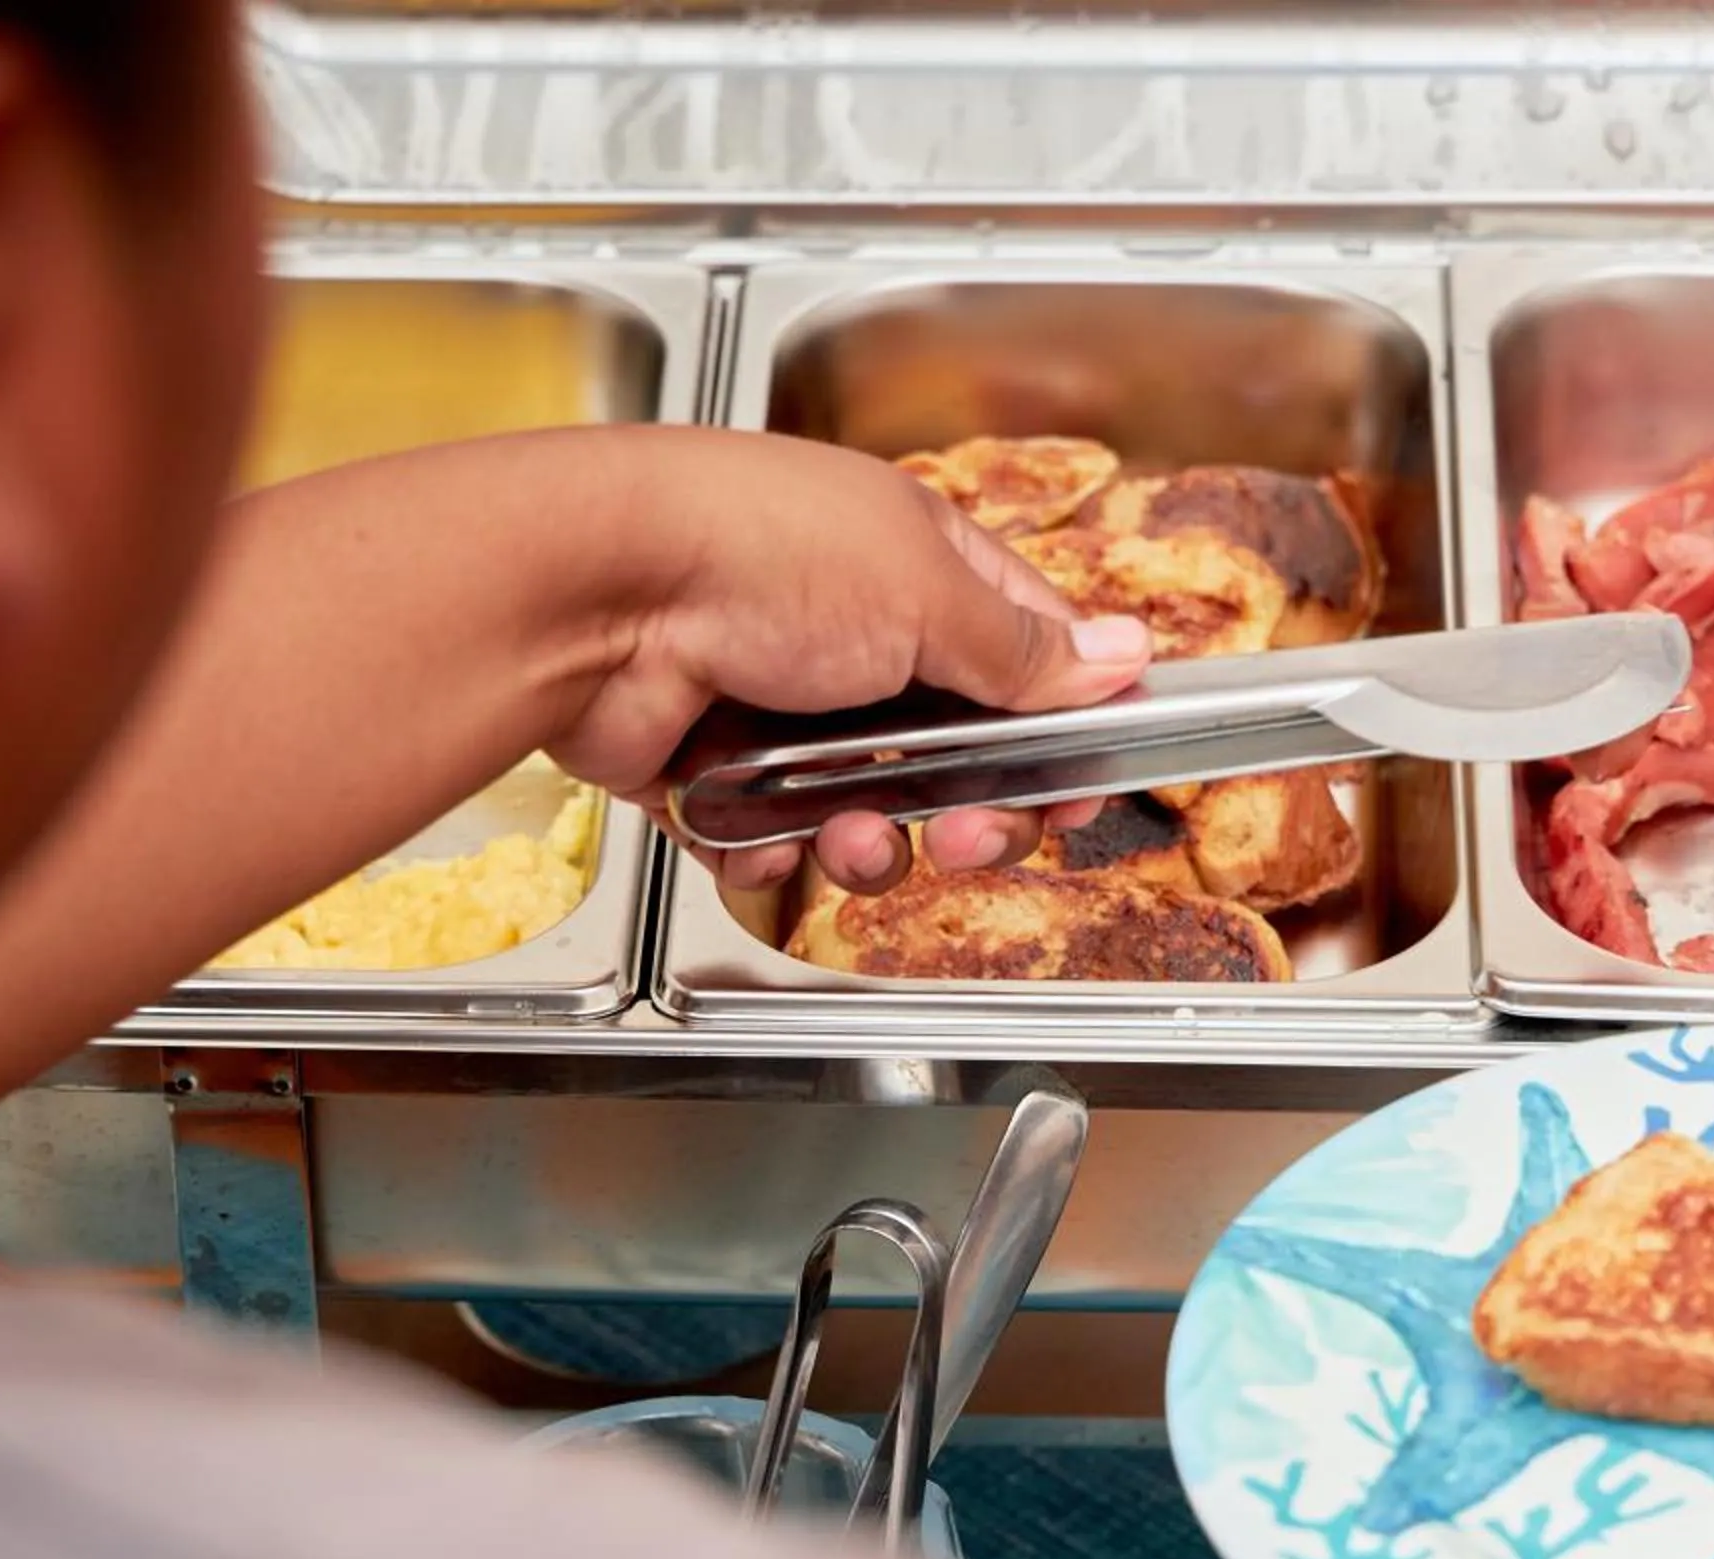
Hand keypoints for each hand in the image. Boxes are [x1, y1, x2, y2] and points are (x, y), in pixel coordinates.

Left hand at [551, 428, 1151, 893]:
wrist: (591, 596)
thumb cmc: (751, 553)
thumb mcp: (924, 594)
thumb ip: (1023, 649)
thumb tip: (1122, 657)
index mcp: (917, 565)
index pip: (1025, 654)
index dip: (1059, 730)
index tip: (1075, 792)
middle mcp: (850, 631)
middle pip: (952, 755)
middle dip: (970, 810)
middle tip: (967, 834)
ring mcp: (776, 703)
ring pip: (865, 811)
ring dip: (870, 840)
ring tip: (847, 830)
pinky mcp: (707, 766)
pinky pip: (770, 839)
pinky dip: (770, 849)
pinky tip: (757, 830)